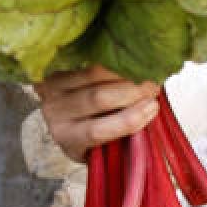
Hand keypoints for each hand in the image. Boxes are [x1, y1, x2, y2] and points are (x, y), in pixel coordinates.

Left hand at [34, 64, 161, 162]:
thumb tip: (151, 110)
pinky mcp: (56, 72)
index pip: (96, 131)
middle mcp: (56, 117)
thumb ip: (125, 133)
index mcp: (70, 142)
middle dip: (132, 92)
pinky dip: (114, 63)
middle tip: (154, 88)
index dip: (127, 119)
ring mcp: (53, 92)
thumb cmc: (94, 129)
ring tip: (145, 76)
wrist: (64, 114)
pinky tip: (130, 67)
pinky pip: (89, 62)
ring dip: (125, 74)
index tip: (153, 107)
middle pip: (97, 98)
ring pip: (94, 75)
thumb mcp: (106, 144)